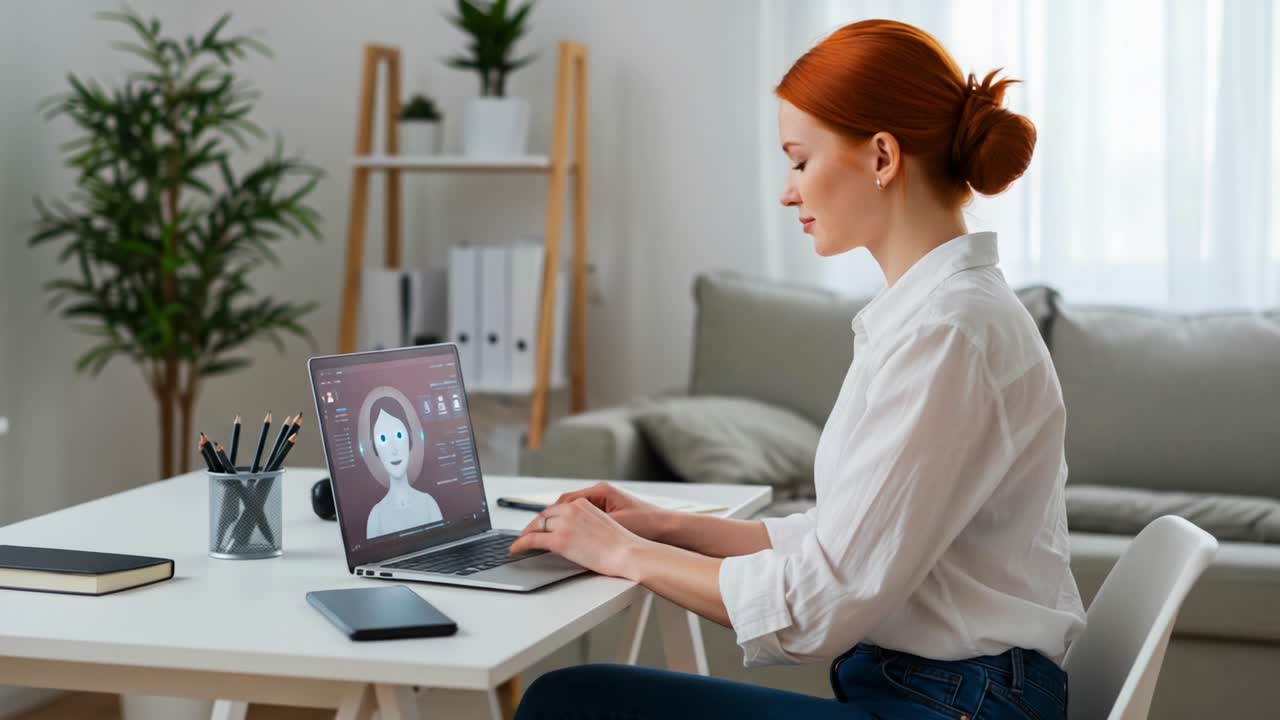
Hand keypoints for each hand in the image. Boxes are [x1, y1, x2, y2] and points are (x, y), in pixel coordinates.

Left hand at [510, 498, 646, 578]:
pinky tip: (514, 549)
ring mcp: (564, 524)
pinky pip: (532, 540)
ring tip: (519, 543)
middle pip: (543, 516)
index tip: (539, 525)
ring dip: (525, 534)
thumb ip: (586, 524)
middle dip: (532, 526)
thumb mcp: (603, 525)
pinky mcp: (560, 540)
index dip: (545, 518)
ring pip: (536, 526)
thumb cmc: (623, 545)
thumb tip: (576, 534)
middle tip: (525, 535)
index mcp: (583, 504)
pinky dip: (520, 544)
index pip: (557, 509)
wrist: (630, 553)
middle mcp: (572, 510)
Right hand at [546, 482, 672, 541]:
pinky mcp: (611, 512)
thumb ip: (586, 525)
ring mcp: (606, 502)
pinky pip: (584, 517)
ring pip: (573, 511)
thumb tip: (562, 530)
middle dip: (549, 519)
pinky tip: (570, 538)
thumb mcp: (612, 524)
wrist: (668, 528)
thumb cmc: (646, 524)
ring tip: (548, 537)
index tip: (534, 527)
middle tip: (534, 534)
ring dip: (561, 523)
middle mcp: (601, 493)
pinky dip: (574, 526)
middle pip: (565, 505)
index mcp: (600, 491)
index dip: (547, 515)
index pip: (564, 500)